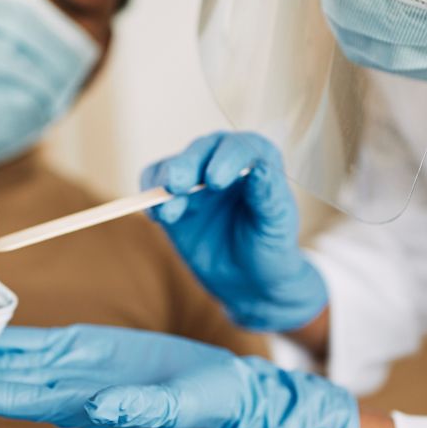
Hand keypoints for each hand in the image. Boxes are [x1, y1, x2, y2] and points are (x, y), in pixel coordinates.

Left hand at [0, 324, 360, 427]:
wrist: (232, 395)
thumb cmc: (211, 402)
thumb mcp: (182, 404)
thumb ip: (141, 409)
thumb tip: (98, 411)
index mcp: (83, 403)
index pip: (9, 396)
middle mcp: (67, 389)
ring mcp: (74, 371)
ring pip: (6, 359)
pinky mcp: (86, 350)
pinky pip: (33, 343)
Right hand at [140, 131, 327, 332]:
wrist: (248, 278)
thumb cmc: (270, 246)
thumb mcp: (277, 224)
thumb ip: (268, 195)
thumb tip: (260, 168)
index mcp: (256, 159)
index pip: (240, 148)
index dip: (227, 160)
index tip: (216, 181)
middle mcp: (223, 159)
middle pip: (201, 151)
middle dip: (186, 166)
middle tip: (178, 185)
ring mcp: (194, 177)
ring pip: (172, 167)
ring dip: (164, 185)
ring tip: (168, 213)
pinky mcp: (172, 197)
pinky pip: (153, 186)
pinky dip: (150, 199)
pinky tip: (157, 217)